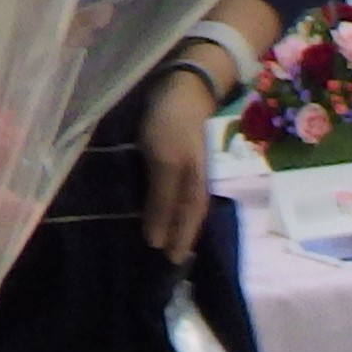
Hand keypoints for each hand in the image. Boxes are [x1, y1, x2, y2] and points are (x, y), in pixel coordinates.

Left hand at [141, 69, 216, 259]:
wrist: (183, 89)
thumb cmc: (171, 126)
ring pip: (183, 206)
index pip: (188, 225)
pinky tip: (161, 208)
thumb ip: (161, 201)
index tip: (171, 263)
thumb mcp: (165, 164)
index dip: (180, 243)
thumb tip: (156, 240)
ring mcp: (188, 171)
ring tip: (167, 239)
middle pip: (189, 218)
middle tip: (172, 259)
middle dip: (182, 238)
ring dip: (176, 224)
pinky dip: (169, 206)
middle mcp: (194, 184)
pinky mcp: (176, 159)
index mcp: (194, 189)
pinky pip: (175, 192)